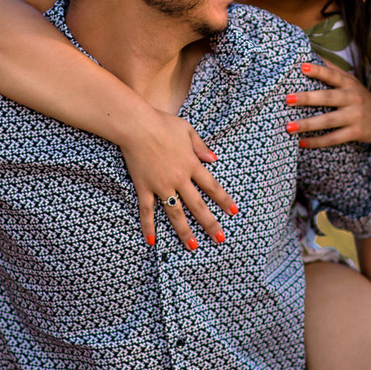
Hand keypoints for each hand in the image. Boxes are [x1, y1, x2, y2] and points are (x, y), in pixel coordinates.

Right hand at [118, 110, 236, 250]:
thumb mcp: (187, 130)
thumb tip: (214, 159)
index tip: (233, 212)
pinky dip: (149, 226)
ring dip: (185, 231)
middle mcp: (179, 178)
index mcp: (191, 164)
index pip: (212, 186)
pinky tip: (152, 241)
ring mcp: (161, 185)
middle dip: (210, 223)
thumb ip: (201, 146)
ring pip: (175, 213)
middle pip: (197, 205)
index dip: (224, 200)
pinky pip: (147, 210)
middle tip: (220, 239)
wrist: (137, 125)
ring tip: (193, 246)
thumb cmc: (162, 123)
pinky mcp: (144, 187)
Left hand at [287, 62, 370, 156]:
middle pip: (328, 97)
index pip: (332, 75)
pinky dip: (317, 142)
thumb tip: (311, 52)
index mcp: (349, 84)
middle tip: (288, 99)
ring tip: (288, 126)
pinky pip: (333, 138)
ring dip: (307, 124)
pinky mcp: (355, 133)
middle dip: (307, 98)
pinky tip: (301, 143)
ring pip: (328, 120)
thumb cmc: (361, 98)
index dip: (318, 70)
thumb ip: (333, 70)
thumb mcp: (351, 82)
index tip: (302, 67)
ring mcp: (354, 116)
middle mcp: (352, 98)